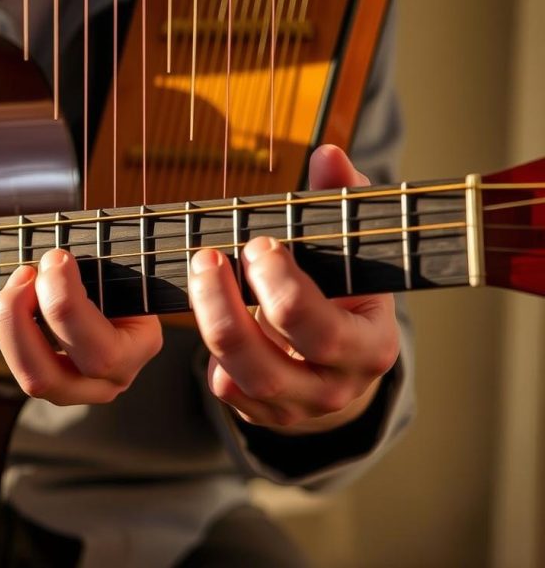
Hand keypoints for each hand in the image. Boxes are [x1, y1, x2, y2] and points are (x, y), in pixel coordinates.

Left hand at [0, 249, 162, 405]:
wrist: (122, 283)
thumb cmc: (119, 265)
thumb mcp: (116, 261)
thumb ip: (95, 260)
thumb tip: (52, 256)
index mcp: (139, 347)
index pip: (102, 350)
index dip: (66, 305)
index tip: (56, 257)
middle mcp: (111, 378)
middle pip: (51, 376)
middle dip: (24, 320)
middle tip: (26, 271)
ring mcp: (79, 388)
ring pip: (32, 379)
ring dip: (11, 325)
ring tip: (18, 281)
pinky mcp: (53, 382)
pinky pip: (20, 365)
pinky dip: (9, 328)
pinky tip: (14, 295)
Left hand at [188, 145, 398, 433]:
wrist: (347, 358)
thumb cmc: (347, 291)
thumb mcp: (354, 251)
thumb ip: (343, 203)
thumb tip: (329, 155)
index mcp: (369, 345)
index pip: (322, 330)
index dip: (284, 288)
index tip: (259, 244)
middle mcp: (336, 386)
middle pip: (273, 365)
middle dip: (231, 310)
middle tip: (208, 257)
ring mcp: (298, 406)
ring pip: (245, 380)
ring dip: (212, 325)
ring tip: (200, 273)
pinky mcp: (266, 414)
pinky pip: (229, 391)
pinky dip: (212, 356)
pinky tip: (208, 314)